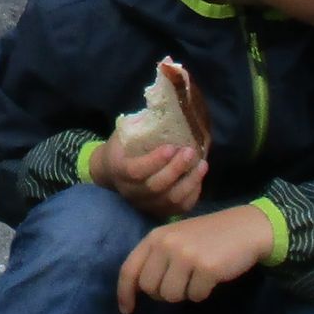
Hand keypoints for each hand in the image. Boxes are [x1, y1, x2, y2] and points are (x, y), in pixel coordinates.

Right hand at [91, 135, 205, 219]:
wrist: (112, 174)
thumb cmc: (122, 149)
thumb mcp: (123, 134)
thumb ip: (138, 125)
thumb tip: (160, 102)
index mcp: (119, 170)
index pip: (136, 171)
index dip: (154, 161)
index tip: (171, 147)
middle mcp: (131, 192)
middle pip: (156, 187)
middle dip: (176, 169)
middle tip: (190, 152)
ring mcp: (145, 204)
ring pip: (170, 200)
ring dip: (189, 183)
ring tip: (202, 165)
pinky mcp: (158, 211)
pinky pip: (179, 208)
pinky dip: (192, 194)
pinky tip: (198, 178)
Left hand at [115, 204, 276, 313]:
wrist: (244, 228)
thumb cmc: (207, 237)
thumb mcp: (175, 239)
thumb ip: (155, 258)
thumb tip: (138, 290)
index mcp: (155, 237)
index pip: (130, 269)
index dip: (125, 293)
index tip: (127, 310)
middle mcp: (166, 244)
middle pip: (149, 288)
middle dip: (163, 293)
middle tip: (180, 283)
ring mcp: (186, 255)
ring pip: (170, 296)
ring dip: (184, 293)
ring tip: (197, 277)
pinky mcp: (206, 267)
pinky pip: (195, 296)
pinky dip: (203, 292)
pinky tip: (212, 276)